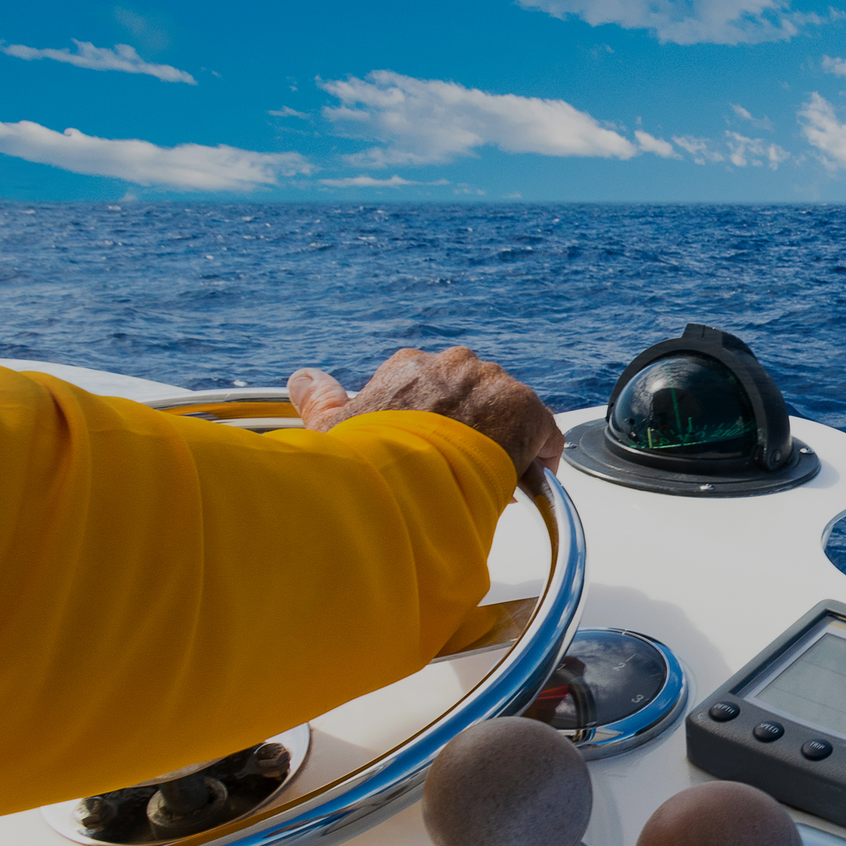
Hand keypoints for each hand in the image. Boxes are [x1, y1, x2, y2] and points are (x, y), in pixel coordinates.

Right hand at [287, 347, 564, 477]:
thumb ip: (319, 399)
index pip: (431, 386)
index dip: (436, 423)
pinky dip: (540, 453)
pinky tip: (529, 478)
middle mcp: (452, 365)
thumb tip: (303, 378)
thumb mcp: (330, 430)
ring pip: (506, 411)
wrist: (408, 480)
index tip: (434, 452)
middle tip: (462, 470)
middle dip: (471, 428)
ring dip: (502, 440)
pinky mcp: (525, 409)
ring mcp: (491, 383)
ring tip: (491, 479)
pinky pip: (543, 429)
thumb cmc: (366, 462)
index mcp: (409, 367)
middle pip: (472, 395)